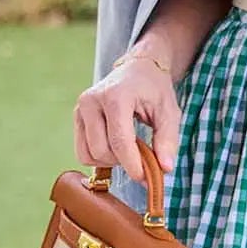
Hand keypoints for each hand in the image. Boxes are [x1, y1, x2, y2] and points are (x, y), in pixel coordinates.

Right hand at [73, 49, 181, 183]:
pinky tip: (115, 147)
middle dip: (123, 161)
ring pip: (88, 154)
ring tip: (128, 148)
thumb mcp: (169, 112)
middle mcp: (92, 101)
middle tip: (141, 155)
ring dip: (110, 160)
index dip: (132, 165)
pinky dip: (99, 157)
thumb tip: (165, 169)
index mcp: (116, 96)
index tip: (145, 178)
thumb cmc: (155, 89)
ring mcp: (80, 108)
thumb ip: (168, 140)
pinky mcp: (76, 117)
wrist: (138, 69)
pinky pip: (82, 151)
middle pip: (102, 150)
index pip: (119, 141)